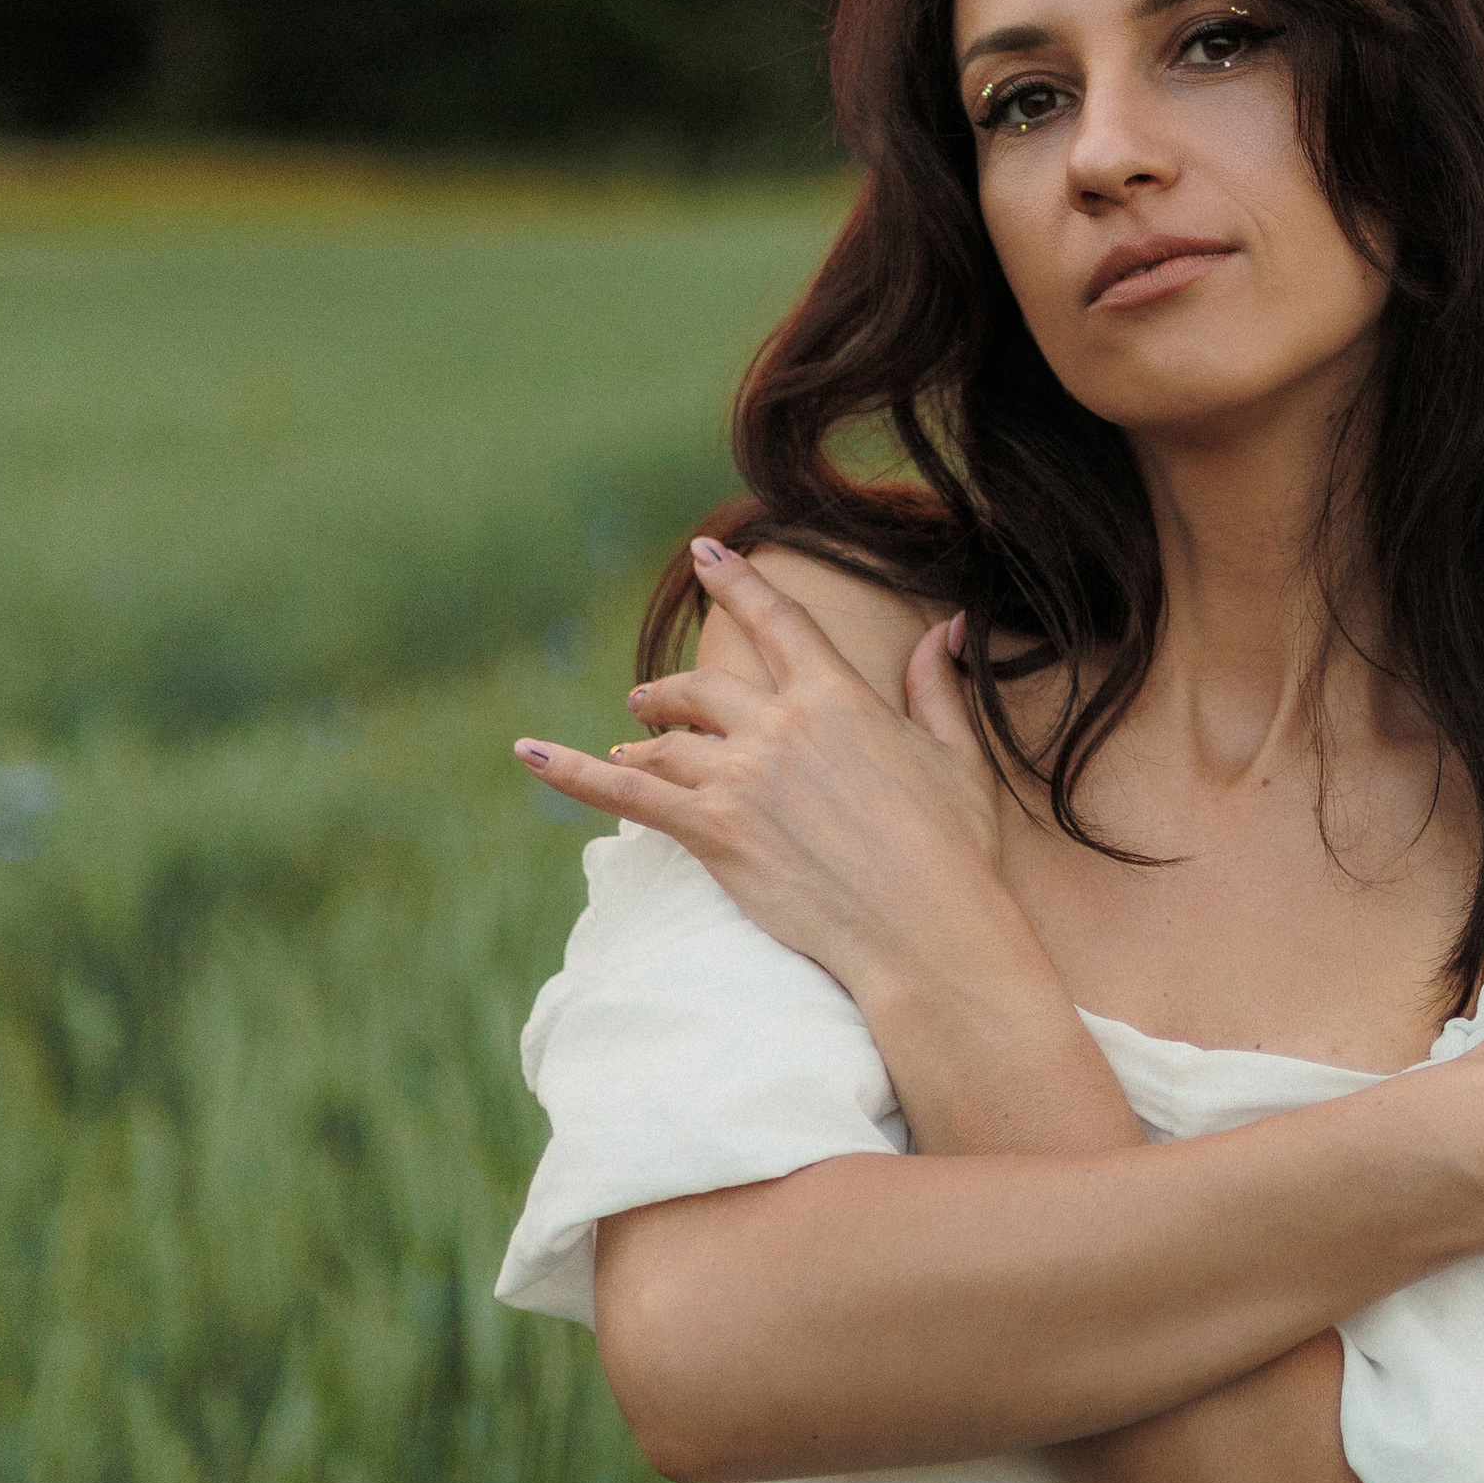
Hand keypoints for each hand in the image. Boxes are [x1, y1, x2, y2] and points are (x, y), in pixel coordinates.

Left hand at [512, 548, 1017, 1001]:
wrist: (925, 926)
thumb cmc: (955, 850)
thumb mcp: (955, 756)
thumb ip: (936, 687)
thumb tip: (945, 627)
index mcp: (838, 698)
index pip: (776, 622)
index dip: (738, 584)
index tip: (705, 556)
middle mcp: (780, 726)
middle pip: (705, 687)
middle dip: (672, 692)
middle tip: (650, 700)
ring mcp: (740, 778)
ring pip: (666, 743)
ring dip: (642, 739)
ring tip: (629, 742)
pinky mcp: (712, 832)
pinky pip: (625, 796)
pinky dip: (572, 773)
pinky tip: (528, 755)